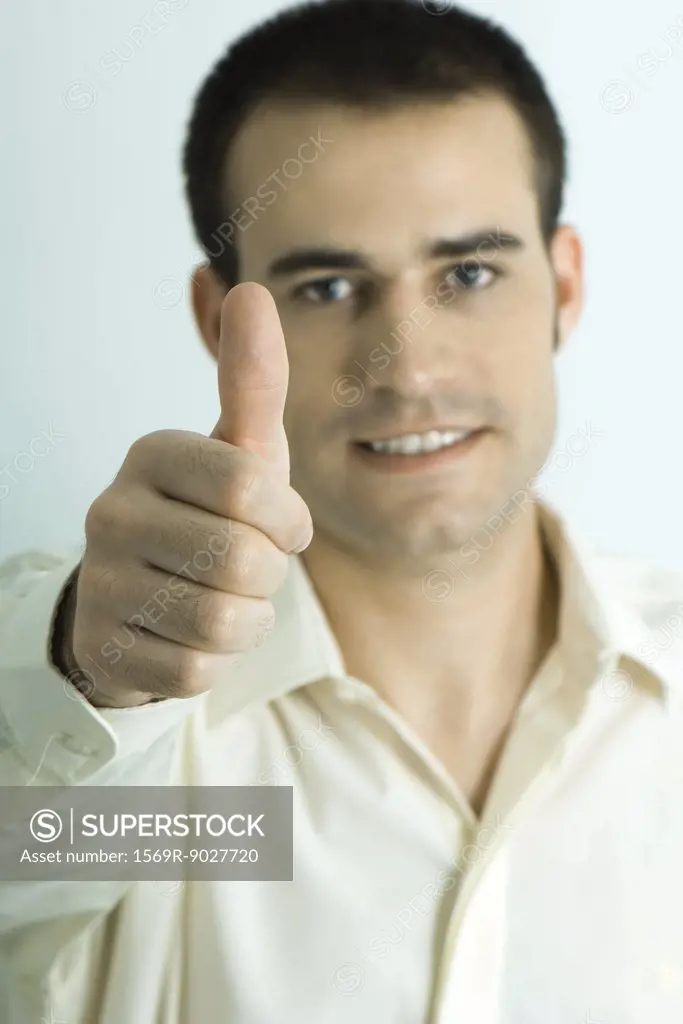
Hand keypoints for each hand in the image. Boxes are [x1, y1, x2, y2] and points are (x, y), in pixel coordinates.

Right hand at [67, 283, 311, 707]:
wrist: (139, 595)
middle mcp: (112, 512)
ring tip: (219, 598)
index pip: (251, 489)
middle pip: (244, 562)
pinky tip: (187, 634)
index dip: (286, 520)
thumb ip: (252, 381)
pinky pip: (196, 672)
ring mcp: (100, 583)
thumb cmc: (206, 514)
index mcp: (153, 455)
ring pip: (224, 623)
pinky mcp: (102, 648)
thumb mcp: (238, 451)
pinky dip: (212, 660)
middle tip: (244, 565)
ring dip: (245, 620)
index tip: (278, 522)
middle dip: (267, 574)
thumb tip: (251, 289)